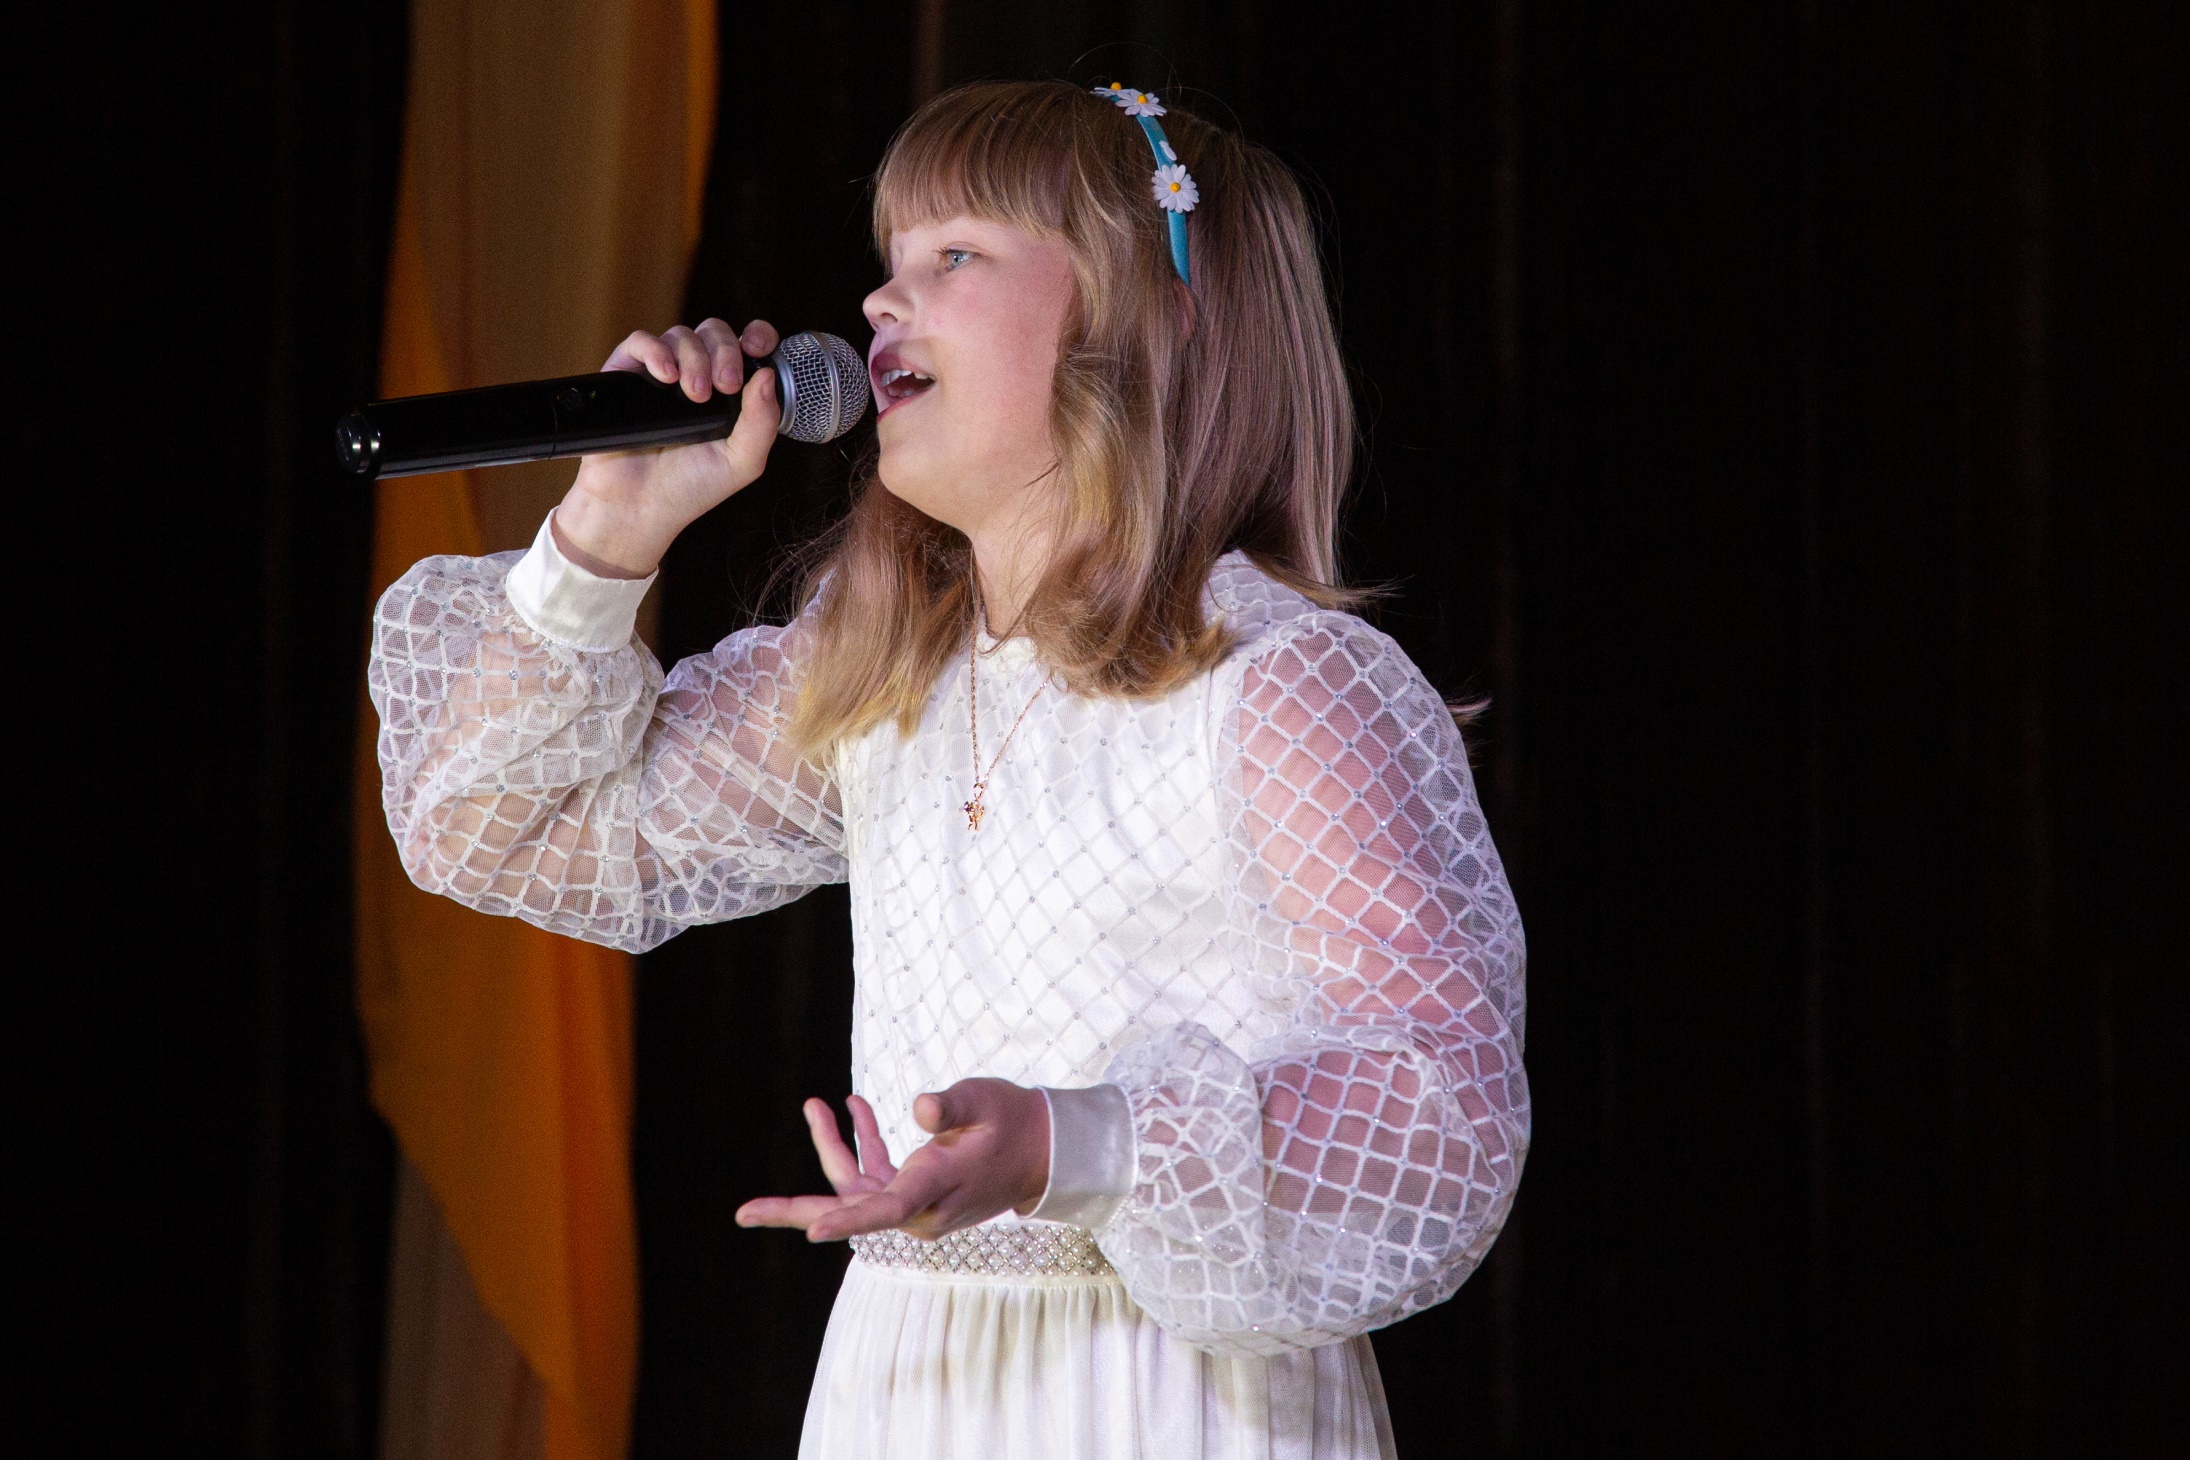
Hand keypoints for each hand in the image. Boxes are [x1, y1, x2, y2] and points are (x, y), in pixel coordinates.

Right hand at [551, 317, 783, 576]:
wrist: (638, 507)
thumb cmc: (691, 488)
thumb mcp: (743, 461)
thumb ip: (763, 422)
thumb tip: (768, 375)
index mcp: (730, 392)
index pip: (748, 345)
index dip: (757, 335)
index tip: (758, 348)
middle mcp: (697, 375)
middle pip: (715, 332)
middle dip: (725, 352)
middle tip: (725, 386)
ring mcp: (661, 373)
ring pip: (682, 334)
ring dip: (694, 358)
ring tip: (693, 395)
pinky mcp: (626, 374)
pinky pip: (639, 340)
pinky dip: (655, 350)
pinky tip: (665, 376)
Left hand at [735, 1080, 1051, 1242]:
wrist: (1042, 1152)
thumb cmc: (1013, 1121)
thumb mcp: (986, 1099)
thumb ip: (952, 1105)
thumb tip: (920, 1109)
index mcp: (934, 1187)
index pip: (883, 1207)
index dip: (846, 1218)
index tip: (811, 1231)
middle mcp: (919, 1207)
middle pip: (848, 1208)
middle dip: (794, 1207)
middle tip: (742, 1213)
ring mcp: (916, 1204)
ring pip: (857, 1185)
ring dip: (834, 1146)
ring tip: (816, 1104)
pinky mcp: (917, 1193)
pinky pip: (877, 1174)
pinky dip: (863, 1142)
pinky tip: (853, 1106)